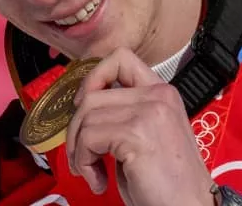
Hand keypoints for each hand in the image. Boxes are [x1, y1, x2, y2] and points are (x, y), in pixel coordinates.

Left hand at [65, 47, 215, 205]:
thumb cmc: (166, 184)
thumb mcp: (146, 135)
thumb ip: (123, 113)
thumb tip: (82, 107)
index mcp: (162, 93)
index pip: (121, 58)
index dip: (94, 76)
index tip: (84, 104)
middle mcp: (158, 95)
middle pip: (92, 94)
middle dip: (75, 128)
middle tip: (81, 156)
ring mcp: (149, 112)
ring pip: (86, 116)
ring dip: (79, 150)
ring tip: (92, 172)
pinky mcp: (137, 133)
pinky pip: (88, 138)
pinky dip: (84, 163)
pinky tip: (99, 181)